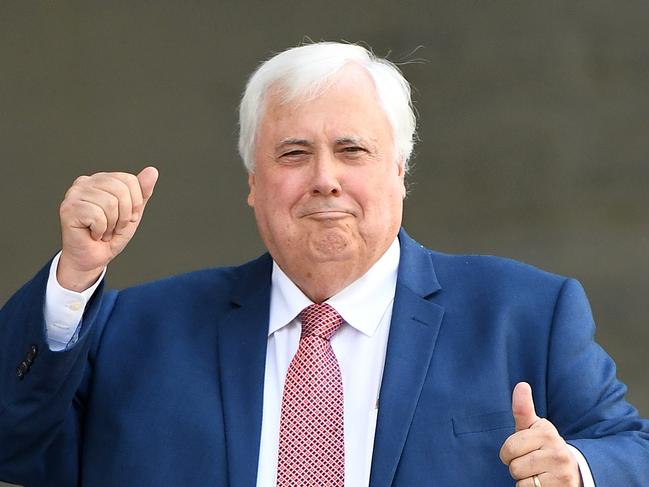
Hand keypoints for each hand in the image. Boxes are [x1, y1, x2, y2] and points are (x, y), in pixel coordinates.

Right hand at [57, 167, 158, 290]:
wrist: (92, 258)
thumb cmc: (110, 236)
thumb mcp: (133, 213)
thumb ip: (142, 192)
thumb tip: (152, 171)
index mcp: (101, 179)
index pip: (129, 180)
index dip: (135, 203)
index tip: (127, 217)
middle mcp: (85, 182)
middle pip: (121, 190)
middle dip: (124, 215)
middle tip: (114, 226)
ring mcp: (74, 193)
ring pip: (110, 203)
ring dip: (111, 224)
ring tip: (103, 231)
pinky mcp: (68, 208)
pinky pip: (97, 216)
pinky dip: (101, 230)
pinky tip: (93, 234)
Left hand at [499, 382, 581, 486]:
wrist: (572, 472)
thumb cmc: (544, 448)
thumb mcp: (534, 428)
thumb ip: (523, 409)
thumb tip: (521, 385)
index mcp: (546, 432)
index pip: (510, 446)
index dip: (509, 453)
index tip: (521, 451)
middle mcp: (558, 449)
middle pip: (514, 464)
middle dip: (516, 467)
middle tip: (530, 465)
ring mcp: (562, 469)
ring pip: (520, 478)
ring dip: (523, 479)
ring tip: (537, 474)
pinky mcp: (563, 486)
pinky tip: (543, 484)